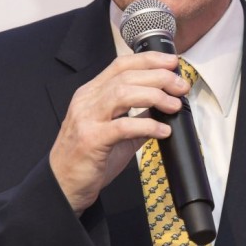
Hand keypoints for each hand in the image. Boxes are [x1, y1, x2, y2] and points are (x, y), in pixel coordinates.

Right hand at [49, 52, 188, 214]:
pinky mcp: (91, 140)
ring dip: (154, 96)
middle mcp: (87, 101)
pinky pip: (123, 126)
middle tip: (181, 86)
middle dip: (159, 77)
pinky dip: (147, 126)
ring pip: (123, 94)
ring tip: (174, 105)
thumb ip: (137, 118)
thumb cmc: (88, 158)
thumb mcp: (114, 132)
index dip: (149, 60)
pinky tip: (163, 131)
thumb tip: (164, 108)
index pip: (121, 65)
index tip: (172, 63)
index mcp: (91, 94)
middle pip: (126, 76)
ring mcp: (87, 119)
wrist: (64, 185)